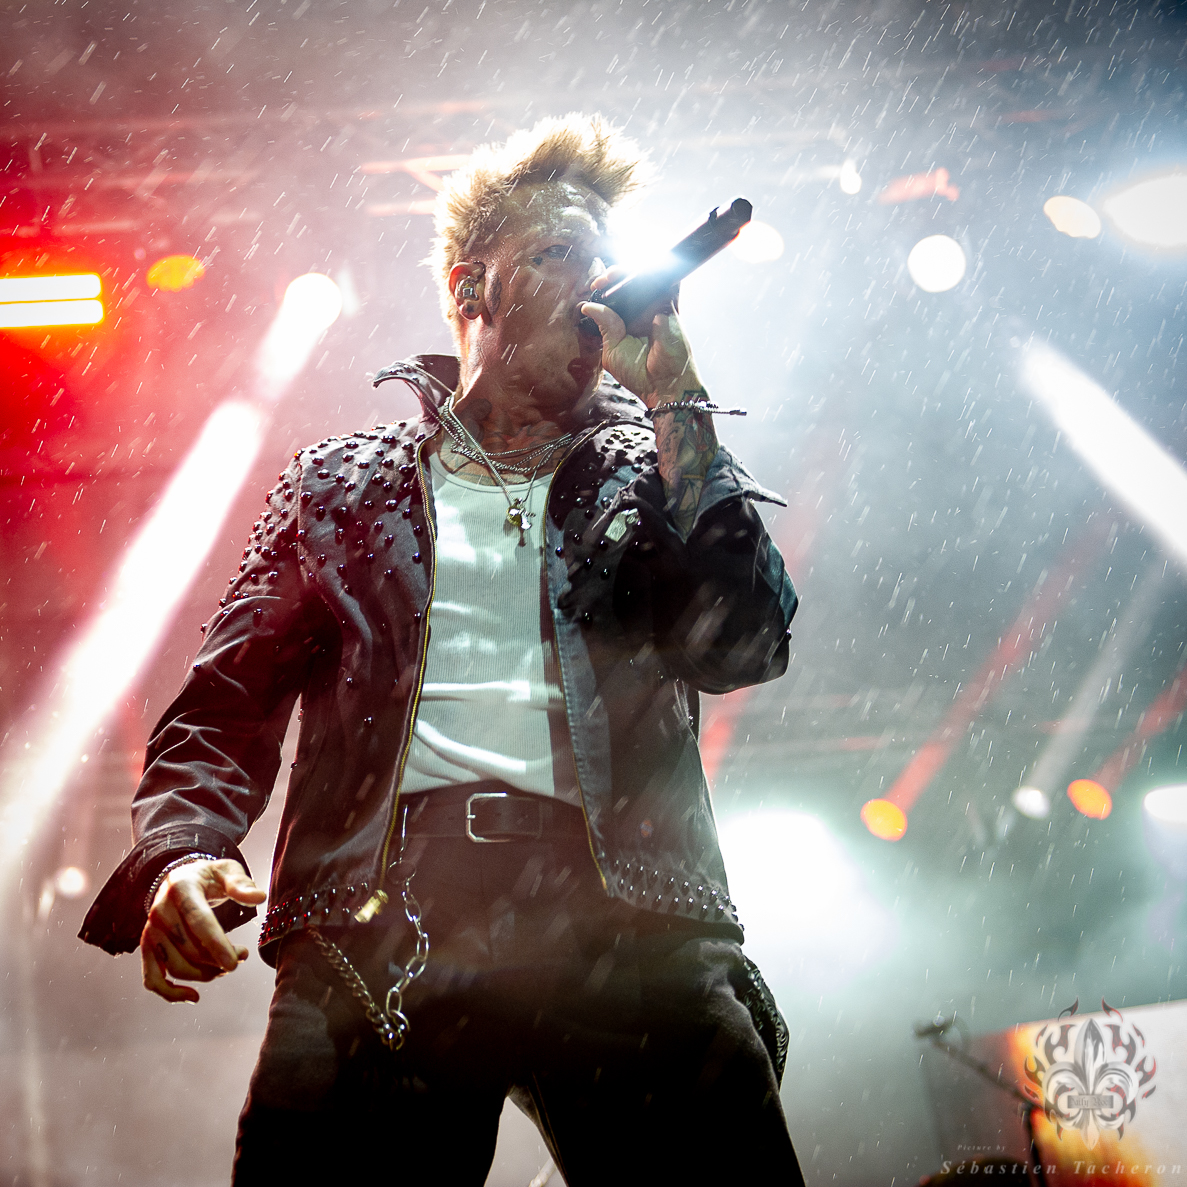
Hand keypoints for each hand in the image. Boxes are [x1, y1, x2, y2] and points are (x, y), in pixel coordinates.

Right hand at [140, 858, 265, 1002]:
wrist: (179, 880)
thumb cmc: (208, 878)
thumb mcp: (226, 871)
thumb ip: (241, 884)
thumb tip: (259, 897)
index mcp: (181, 888)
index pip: (198, 920)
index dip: (217, 944)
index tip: (236, 961)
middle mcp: (160, 911)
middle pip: (189, 949)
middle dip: (219, 960)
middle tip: (241, 957)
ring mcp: (150, 931)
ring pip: (176, 967)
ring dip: (204, 975)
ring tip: (225, 967)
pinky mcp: (146, 947)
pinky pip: (152, 979)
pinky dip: (170, 993)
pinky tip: (193, 996)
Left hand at [580, 267, 703, 406]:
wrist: (662, 384)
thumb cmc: (637, 372)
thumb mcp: (612, 350)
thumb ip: (604, 326)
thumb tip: (588, 306)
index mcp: (624, 322)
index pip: (613, 298)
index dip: (603, 289)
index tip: (593, 287)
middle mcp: (639, 313)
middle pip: (627, 284)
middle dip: (613, 275)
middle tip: (601, 279)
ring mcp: (655, 308)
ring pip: (644, 279)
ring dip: (628, 272)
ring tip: (612, 274)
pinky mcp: (669, 307)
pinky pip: (666, 283)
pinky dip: (654, 272)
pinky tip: (639, 273)